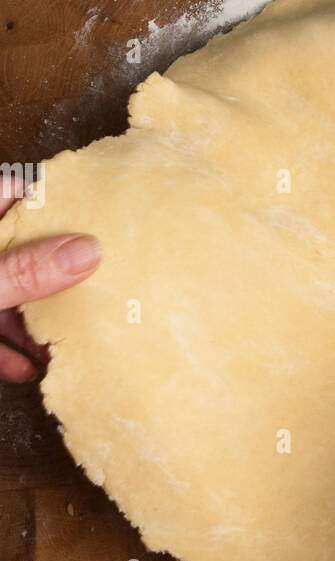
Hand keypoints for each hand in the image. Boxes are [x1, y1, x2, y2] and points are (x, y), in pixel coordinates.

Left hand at [0, 185, 100, 381]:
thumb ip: (26, 272)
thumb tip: (88, 250)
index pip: (11, 193)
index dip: (49, 197)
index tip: (91, 206)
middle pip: (19, 250)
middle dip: (56, 268)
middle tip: (101, 271)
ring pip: (7, 298)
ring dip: (37, 321)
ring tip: (74, 332)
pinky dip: (9, 353)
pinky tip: (31, 367)